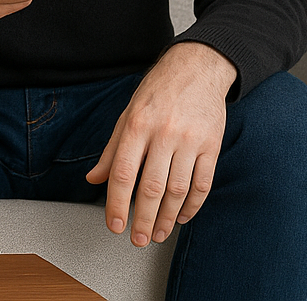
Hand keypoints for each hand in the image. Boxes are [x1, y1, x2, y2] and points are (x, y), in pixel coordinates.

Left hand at [86, 42, 234, 245]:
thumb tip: (94, 178)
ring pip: (179, 189)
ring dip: (167, 217)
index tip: (114, 225)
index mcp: (137, 125)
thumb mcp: (127, 115)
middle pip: (152, 187)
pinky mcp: (212, 145)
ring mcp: (190, 140)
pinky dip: (193, 205)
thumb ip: (112, 150)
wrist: (196, 68)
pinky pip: (203, 183)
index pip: (124, 173)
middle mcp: (163, 133)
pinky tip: (182, 217)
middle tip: (137, 239)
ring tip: (157, 233)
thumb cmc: (157, 92)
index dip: (117, 203)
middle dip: (142, 218)